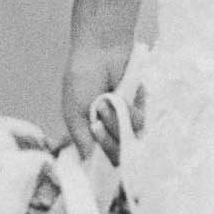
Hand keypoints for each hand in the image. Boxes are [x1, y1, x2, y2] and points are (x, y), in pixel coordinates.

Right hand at [60, 25, 132, 159]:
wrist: (102, 51)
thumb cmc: (82, 78)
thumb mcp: (73, 111)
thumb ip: (80, 138)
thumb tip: (87, 161)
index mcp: (91, 132)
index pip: (99, 158)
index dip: (99, 159)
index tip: (95, 157)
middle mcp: (110, 129)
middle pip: (115, 153)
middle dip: (107, 141)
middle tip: (97, 124)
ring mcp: (125, 120)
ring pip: (127, 139)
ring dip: (115, 123)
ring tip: (105, 103)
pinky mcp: (140, 108)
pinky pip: (139, 122)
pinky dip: (129, 112)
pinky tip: (119, 98)